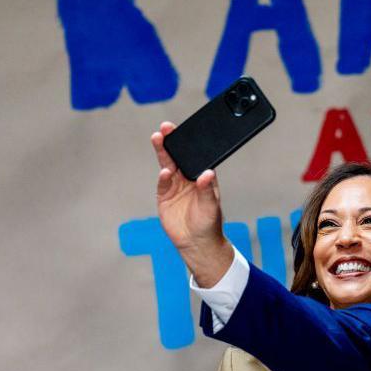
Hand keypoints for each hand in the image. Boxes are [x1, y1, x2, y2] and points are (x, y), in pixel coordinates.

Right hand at [153, 122, 232, 286]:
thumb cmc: (209, 223)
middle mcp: (187, 178)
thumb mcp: (212, 206)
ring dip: (162, 152)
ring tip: (158, 138)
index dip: (188, 143)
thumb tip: (207, 174)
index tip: (183, 131)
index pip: (194, 155)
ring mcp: (174, 186)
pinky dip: (163, 177)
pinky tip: (165, 171)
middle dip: (171, 142)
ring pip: (167, 165)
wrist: (197, 243)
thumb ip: (207, 190)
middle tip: (165, 128)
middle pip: (177, 156)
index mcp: (201, 175)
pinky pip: (162, 184)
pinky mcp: (164, 197)